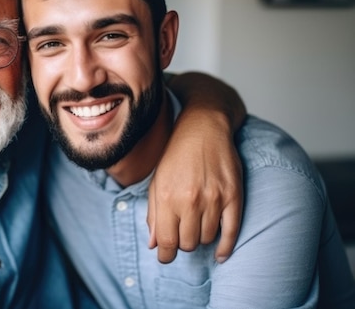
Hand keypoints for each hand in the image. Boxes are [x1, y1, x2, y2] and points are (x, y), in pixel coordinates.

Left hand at [147, 110, 242, 263]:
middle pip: (187, 244)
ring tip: (197, 227)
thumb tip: (154, 245)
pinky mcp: (233, 196)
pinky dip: (225, 248)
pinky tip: (220, 254)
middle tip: (182, 233)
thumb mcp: (156, 181)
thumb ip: (153, 214)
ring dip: (200, 238)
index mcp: (166, 197)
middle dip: (182, 243)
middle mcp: (189, 200)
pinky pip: (231, 232)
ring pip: (207, 239)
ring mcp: (213, 199)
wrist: (203, 129)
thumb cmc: (176, 155)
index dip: (165, 255)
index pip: (166, 242)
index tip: (165, 256)